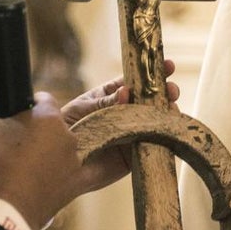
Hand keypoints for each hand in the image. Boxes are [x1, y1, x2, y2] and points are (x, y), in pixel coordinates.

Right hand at [0, 93, 86, 229]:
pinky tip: (98, 167)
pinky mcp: (76, 182)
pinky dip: (96, 169)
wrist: (6, 209)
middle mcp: (67, 135)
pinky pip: (94, 172)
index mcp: (47, 117)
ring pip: (64, 147)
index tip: (19, 115)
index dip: (30, 105)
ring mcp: (74, 160)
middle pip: (54, 125)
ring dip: (51, 151)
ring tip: (28, 166)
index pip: (44, 100)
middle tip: (18, 144)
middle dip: (39, 130)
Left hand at [61, 60, 180, 187]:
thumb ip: (105, 102)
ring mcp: (133, 134)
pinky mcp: (135, 156)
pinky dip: (163, 138)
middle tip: (171, 90)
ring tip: (171, 109)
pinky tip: (169, 130)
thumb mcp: (83, 109)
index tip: (168, 65)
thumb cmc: (67, 129)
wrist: (59, 164)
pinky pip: (153, 146)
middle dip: (165, 93)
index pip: (136, 81)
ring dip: (167, 114)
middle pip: (151, 100)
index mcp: (112, 96)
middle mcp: (126, 114)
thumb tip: (126, 92)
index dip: (152, 73)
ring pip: (156, 122)